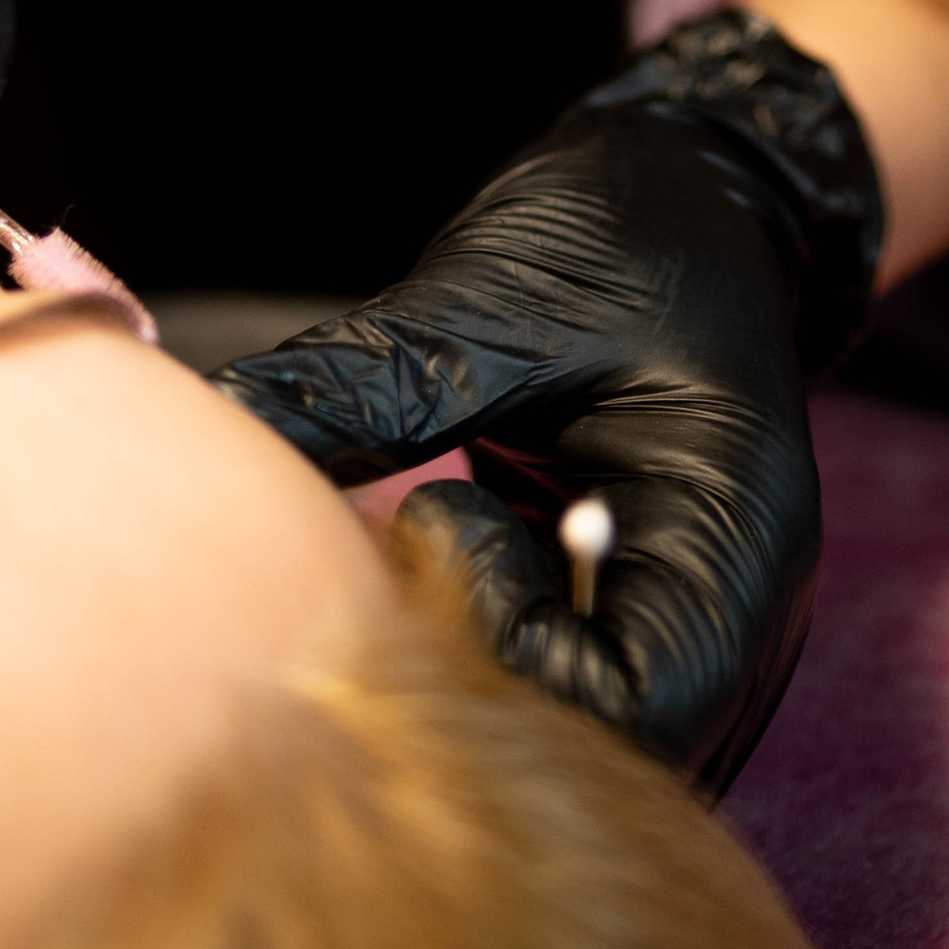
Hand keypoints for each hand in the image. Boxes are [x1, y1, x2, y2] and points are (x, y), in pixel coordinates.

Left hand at [215, 11, 884, 793]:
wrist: (699, 190)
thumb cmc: (625, 230)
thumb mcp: (500, 296)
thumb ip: (374, 389)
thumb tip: (211, 431)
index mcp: (735, 536)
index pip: (636, 705)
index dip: (512, 652)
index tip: (440, 515)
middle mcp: (737, 615)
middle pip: (608, 758)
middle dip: (477, 683)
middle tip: (396, 560)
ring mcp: (693, 633)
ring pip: (581, 749)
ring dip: (476, 680)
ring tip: (412, 559)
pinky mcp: (638, 626)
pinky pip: (563, 702)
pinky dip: (483, 658)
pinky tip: (433, 568)